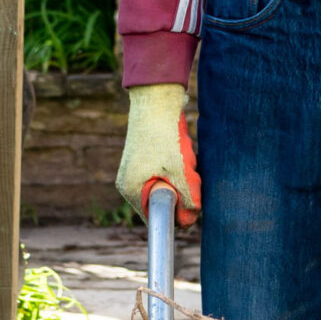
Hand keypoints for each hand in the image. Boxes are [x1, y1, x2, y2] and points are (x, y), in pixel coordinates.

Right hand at [115, 83, 199, 223]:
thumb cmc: (164, 134)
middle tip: (188, 170)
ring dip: (182, 175)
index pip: (156, 218)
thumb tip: (190, 220)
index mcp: (131, 190)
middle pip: (163, 201)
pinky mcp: (145, 159)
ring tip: (184, 155)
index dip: (178, 212)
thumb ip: (187, 198)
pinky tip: (180, 149)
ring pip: (168, 185)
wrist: (156, 99)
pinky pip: (166, 172)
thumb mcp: (180, 170)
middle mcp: (130, 183)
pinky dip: (178, 165)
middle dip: (181, 190)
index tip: (191, 196)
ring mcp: (136, 170)